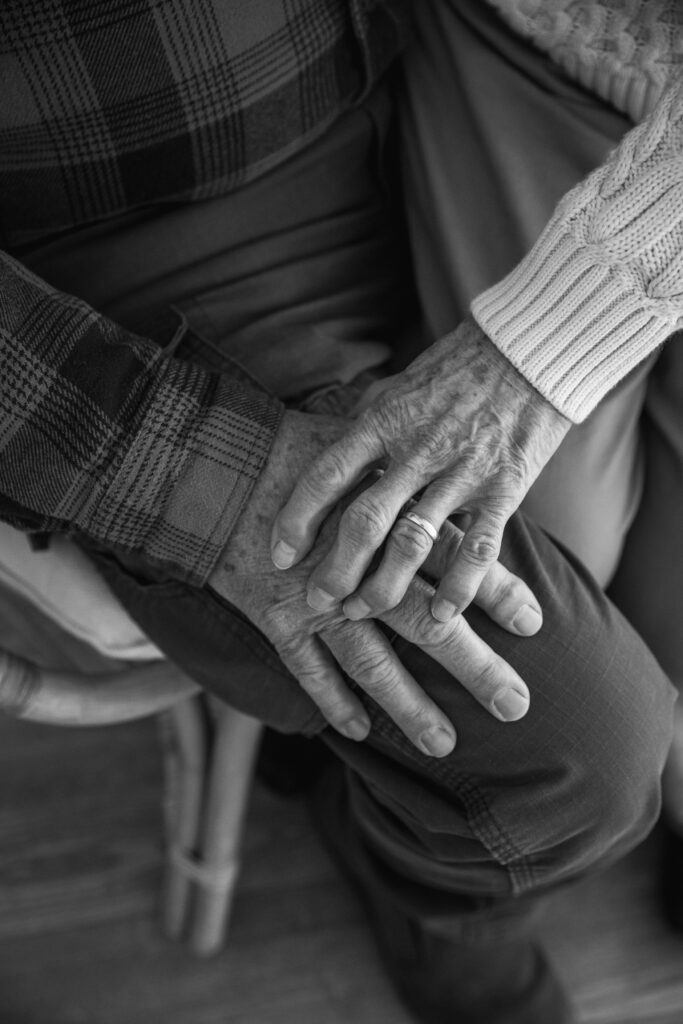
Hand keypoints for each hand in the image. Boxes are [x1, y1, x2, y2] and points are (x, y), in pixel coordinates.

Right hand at [209, 410, 542, 756]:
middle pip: (425, 624)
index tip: (535, 623)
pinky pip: (308, 669)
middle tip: (516, 705)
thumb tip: (457, 467)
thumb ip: (409, 469)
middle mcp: (358, 569)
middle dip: (474, 667)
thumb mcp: (360, 445)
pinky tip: (357, 732)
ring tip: (443, 744)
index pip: (454, 560)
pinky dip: (331, 700)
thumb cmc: (293, 451)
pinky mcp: (276, 618)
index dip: (496, 592)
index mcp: (386, 523)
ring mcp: (315, 601)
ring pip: (371, 662)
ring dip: (408, 706)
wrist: (215, 467)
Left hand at [270, 318, 569, 622]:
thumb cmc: (456, 369)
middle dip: (336, 569)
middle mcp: (418, 448)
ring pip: (414, 543)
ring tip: (362, 611)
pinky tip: (440, 616)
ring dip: (384, 586)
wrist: (531, 351)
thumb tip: (324, 446)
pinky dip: (458, 588)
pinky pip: (478, 548)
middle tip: (318, 600)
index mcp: (385, 420)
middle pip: (364, 521)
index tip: (279, 553)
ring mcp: (462, 471)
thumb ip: (364, 422)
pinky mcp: (505, 488)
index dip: (297, 518)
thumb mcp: (397, 386)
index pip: (327, 474)